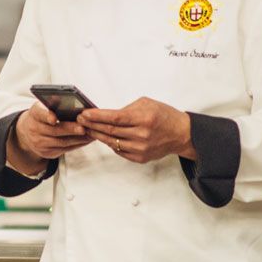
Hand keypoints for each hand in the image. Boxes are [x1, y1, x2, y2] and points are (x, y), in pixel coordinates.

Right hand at [10, 103, 93, 172]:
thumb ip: (54, 104)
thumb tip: (74, 102)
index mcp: (34, 114)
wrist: (27, 133)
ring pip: (62, 142)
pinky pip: (65, 149)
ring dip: (78, 138)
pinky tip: (86, 139)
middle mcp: (34, 129)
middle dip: (70, 129)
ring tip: (90, 133)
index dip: (46, 116)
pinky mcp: (47, 153)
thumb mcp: (43, 107)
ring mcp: (40, 143)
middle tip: (83, 127)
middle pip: (54, 131)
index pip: (40, 114)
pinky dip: (77, 144)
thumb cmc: (41, 117)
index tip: (53, 119)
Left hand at [79, 98, 195, 162]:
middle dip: (92, 125)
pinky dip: (109, 143)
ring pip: (112, 142)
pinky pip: (119, 151)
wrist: (180, 134)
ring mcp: (140, 148)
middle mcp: (142, 135)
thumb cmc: (164, 116)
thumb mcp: (147, 104)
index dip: (97, 116)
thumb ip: (126, 109)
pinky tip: (103, 137)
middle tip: (80, 120)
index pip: (114, 118)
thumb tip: (107, 114)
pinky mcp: (140, 157)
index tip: (84, 114)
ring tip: (87, 129)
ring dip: (97, 135)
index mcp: (144, 118)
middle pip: (110, 131)